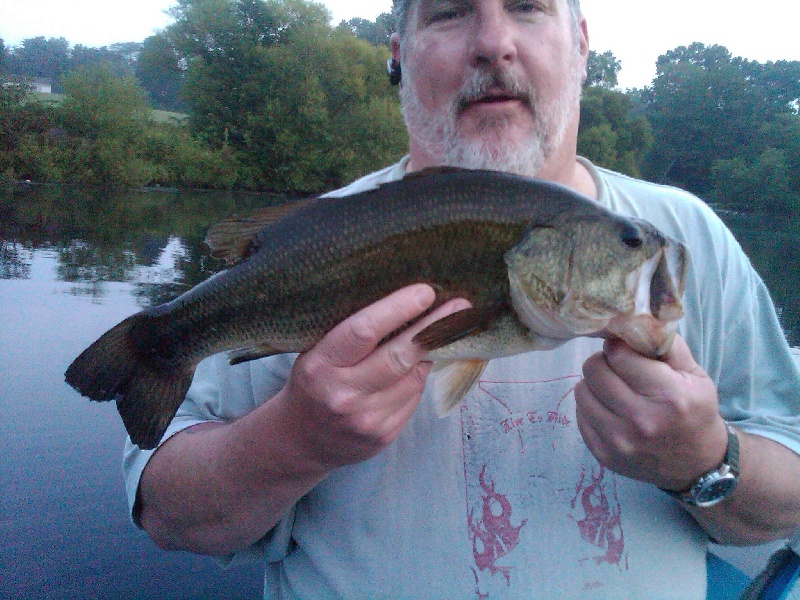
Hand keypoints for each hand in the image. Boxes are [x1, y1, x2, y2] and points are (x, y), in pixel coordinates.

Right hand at [282, 284, 470, 469]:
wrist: (300, 441)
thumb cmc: (312, 384)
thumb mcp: (316, 354)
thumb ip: (351, 336)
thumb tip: (406, 306)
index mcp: (320, 366)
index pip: (363, 332)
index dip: (398, 309)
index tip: (425, 292)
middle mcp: (342, 395)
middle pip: (398, 356)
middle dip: (432, 328)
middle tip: (459, 307)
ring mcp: (365, 419)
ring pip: (413, 377)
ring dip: (429, 352)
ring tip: (443, 331)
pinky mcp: (383, 435)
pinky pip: (413, 397)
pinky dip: (418, 377)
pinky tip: (418, 365)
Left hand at [575, 335, 727, 490]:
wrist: (696, 465)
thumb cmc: (694, 412)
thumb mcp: (694, 375)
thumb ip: (665, 345)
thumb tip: (632, 320)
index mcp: (669, 396)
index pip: (618, 354)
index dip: (618, 347)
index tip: (625, 350)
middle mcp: (641, 420)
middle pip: (594, 371)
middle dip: (603, 363)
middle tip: (617, 368)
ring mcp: (618, 441)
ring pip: (581, 391)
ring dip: (594, 385)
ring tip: (613, 388)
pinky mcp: (603, 455)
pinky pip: (580, 415)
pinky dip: (592, 406)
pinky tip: (610, 409)